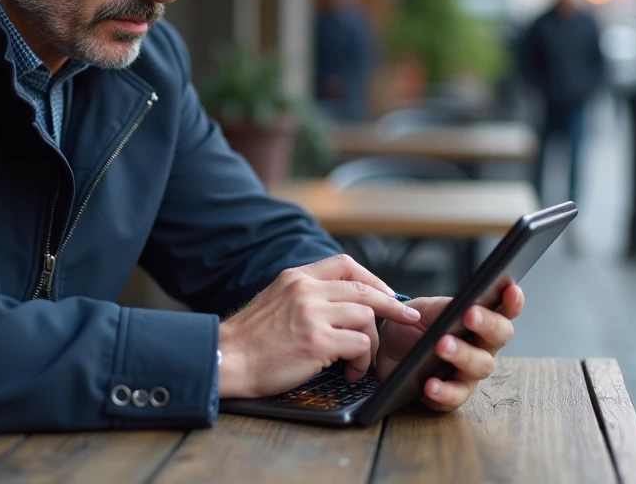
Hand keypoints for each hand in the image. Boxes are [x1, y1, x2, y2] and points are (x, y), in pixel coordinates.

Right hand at [217, 254, 422, 398]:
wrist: (228, 359)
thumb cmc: (251, 339)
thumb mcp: (276, 300)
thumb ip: (305, 295)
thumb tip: (342, 301)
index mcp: (297, 277)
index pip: (346, 264)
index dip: (373, 279)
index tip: (387, 294)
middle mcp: (306, 290)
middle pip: (364, 290)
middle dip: (392, 306)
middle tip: (408, 319)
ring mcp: (312, 314)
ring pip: (366, 318)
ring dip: (370, 343)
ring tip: (358, 361)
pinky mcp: (317, 341)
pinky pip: (359, 345)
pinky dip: (362, 361)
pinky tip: (350, 372)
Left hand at [375, 284, 524, 411]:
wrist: (385, 350)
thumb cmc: (413, 326)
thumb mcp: (425, 310)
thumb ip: (444, 307)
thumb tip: (460, 304)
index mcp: (479, 321)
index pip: (504, 311)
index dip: (512, 301)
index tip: (511, 289)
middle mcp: (481, 347)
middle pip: (499, 337)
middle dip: (488, 325)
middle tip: (470, 315)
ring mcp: (468, 373)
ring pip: (481, 367)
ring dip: (464, 355)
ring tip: (442, 345)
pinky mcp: (451, 395)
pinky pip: (454, 397)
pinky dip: (443, 391)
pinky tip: (430, 384)